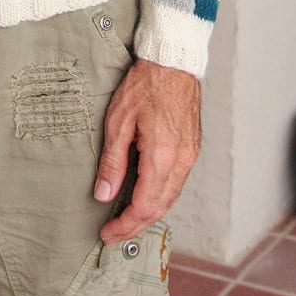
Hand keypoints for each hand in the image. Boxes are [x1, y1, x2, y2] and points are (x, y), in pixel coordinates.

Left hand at [93, 62, 200, 243]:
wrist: (173, 61)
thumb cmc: (145, 85)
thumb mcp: (119, 121)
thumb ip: (112, 162)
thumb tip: (103, 195)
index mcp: (162, 157)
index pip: (144, 207)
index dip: (125, 226)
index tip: (107, 234)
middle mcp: (181, 161)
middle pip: (160, 209)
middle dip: (136, 226)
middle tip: (113, 234)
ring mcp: (190, 156)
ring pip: (171, 198)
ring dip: (149, 214)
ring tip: (127, 221)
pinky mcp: (192, 149)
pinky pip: (177, 183)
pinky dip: (161, 197)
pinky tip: (146, 197)